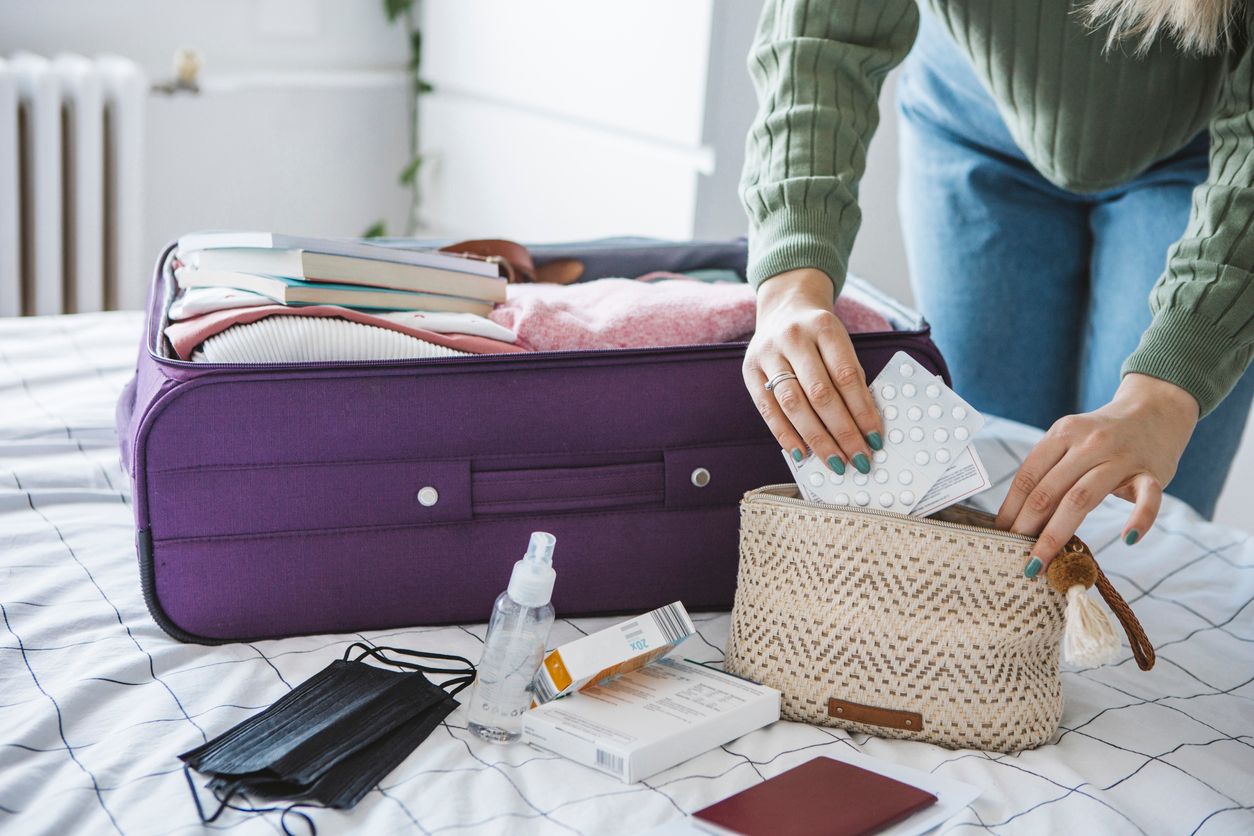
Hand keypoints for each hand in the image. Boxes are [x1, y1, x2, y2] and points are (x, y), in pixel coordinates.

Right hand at [742, 268, 883, 474]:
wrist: (783, 307)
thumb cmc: (818, 333)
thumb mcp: (840, 342)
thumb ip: (850, 377)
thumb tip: (864, 426)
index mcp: (824, 327)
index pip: (847, 376)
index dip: (863, 411)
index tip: (875, 438)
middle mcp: (793, 338)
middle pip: (820, 393)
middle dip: (842, 431)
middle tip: (858, 458)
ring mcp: (768, 353)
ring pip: (793, 403)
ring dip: (816, 438)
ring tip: (834, 461)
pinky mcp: (749, 370)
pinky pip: (768, 409)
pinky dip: (785, 435)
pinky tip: (801, 453)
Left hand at [996, 373, 1199, 576]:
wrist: (1155, 409)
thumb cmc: (1102, 435)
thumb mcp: (1071, 441)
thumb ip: (1051, 471)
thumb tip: (1018, 517)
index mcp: (1062, 434)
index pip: (1028, 477)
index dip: (1010, 509)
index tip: (999, 536)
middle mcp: (1089, 443)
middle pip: (1049, 492)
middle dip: (1027, 528)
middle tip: (1016, 558)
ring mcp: (1122, 457)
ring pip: (1082, 498)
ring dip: (1057, 534)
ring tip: (1043, 562)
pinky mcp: (1153, 472)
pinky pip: (1148, 498)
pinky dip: (1140, 518)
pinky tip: (1127, 539)